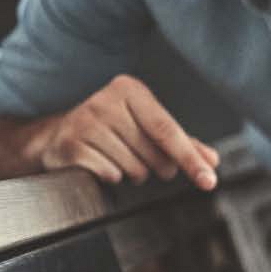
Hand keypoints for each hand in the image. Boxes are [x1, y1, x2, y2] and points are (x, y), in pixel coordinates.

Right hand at [30, 75, 219, 188]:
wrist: (58, 135)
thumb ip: (182, 143)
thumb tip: (212, 161)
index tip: (209, 181)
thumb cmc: (113, 130)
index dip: (190, 158)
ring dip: (134, 173)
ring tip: (120, 159)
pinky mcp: (70, 145)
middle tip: (147, 162)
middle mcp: (105, 101)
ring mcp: (85, 122)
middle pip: (153, 154)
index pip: (167, 130)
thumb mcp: (147, 128)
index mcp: (130, 90)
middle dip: (159, 168)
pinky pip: (110, 175)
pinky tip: (103, 164)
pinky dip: (113, 177)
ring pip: (134, 169)